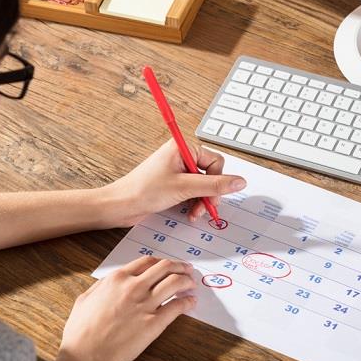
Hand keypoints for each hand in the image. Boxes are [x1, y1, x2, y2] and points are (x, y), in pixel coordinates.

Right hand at [52, 256, 196, 360]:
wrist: (87, 356)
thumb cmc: (82, 332)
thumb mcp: (85, 299)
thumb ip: (102, 287)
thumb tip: (111, 282)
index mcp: (117, 279)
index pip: (147, 262)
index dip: (161, 262)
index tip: (168, 265)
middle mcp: (133, 287)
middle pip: (165, 267)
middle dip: (179, 267)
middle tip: (186, 270)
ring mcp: (146, 304)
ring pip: (175, 282)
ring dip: (187, 280)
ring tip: (191, 283)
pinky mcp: (155, 323)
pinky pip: (177, 306)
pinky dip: (187, 301)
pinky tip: (190, 301)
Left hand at [106, 139, 246, 226]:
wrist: (120, 206)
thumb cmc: (143, 191)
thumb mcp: (184, 188)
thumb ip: (214, 185)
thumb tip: (239, 182)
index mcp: (183, 147)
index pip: (215, 161)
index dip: (217, 180)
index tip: (212, 197)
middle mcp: (181, 156)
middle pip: (211, 174)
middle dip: (209, 194)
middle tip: (204, 208)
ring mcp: (177, 171)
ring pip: (203, 186)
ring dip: (202, 201)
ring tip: (194, 213)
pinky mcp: (172, 184)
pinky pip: (193, 192)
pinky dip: (193, 203)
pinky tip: (189, 213)